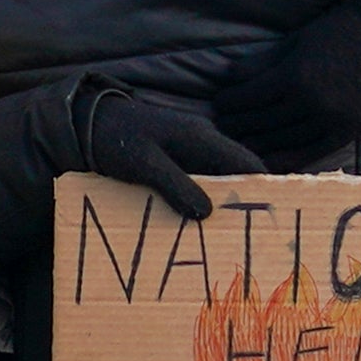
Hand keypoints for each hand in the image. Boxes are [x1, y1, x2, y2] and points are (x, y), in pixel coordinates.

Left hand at [72, 77, 261, 220]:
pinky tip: (200, 226)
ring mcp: (187, 154)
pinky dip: (201, 203)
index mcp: (200, 137)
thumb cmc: (115, 138)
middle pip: (234, 174)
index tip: (274, 212)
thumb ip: (175, 186)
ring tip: (232, 236)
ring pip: (216, 183)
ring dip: (222, 205)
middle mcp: (200, 144)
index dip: (262, 185)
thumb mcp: (145, 163)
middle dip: (245, 201)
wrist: (86, 124)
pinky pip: (196, 185)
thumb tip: (206, 213)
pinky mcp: (173, 164)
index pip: (244, 161)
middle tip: (254, 233)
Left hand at [218, 0, 360, 159]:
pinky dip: (285, 160)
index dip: (228, 103)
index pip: (247, 98)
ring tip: (239, 142)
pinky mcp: (345, 133)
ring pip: (280, 141)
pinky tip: (267, 161)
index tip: (218, 104)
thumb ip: (263, 60)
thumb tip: (228, 76)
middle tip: (223, 125)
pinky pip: (308, 154)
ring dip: (255, 144)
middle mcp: (309, 102)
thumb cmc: (342, 30)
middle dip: (236, 125)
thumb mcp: (299, 38)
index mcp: (294, 74)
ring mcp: (329, 121)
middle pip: (259, 123)